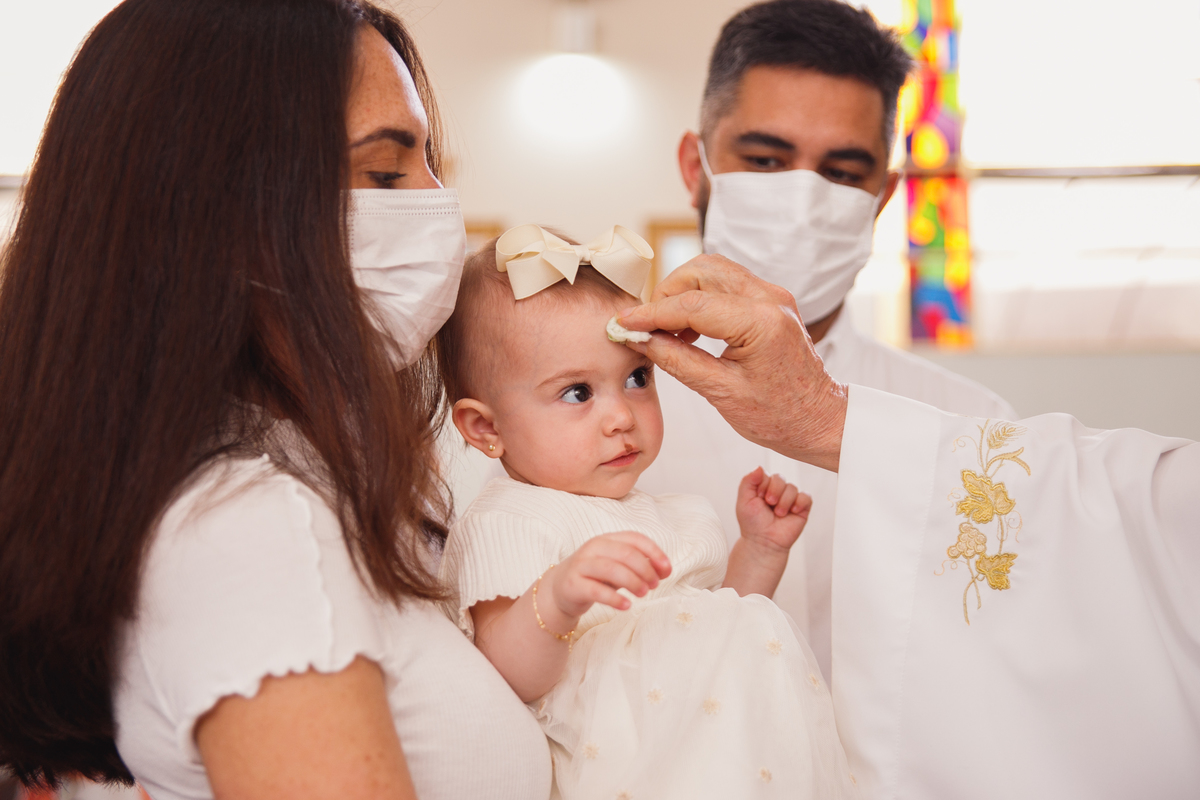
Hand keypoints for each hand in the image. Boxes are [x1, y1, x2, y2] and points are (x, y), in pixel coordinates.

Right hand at [543, 531, 672, 621]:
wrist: (559, 591)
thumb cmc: (595, 578)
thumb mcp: (618, 568)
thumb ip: (639, 566)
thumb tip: (665, 570)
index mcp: (607, 539)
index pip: (635, 538)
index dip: (654, 552)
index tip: (667, 570)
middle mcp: (593, 548)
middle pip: (625, 553)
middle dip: (645, 569)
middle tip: (654, 585)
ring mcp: (581, 565)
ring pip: (611, 569)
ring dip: (632, 581)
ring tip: (643, 594)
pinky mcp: (573, 585)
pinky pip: (596, 590)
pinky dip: (614, 598)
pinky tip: (626, 606)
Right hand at [616, 254, 846, 471]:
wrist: (819, 420)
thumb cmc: (779, 415)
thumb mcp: (720, 393)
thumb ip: (676, 360)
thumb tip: (639, 339)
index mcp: (761, 323)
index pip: (692, 304)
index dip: (651, 313)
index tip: (623, 323)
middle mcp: (770, 299)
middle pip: (701, 271)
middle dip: (667, 295)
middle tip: (647, 328)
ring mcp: (773, 296)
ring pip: (713, 272)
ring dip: (683, 294)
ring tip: (667, 332)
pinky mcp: (771, 301)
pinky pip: (726, 284)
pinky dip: (700, 299)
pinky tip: (689, 331)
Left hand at [736, 467, 811, 554]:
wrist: (764, 542)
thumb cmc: (752, 523)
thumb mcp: (744, 500)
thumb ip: (748, 481)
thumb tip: (759, 466)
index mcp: (763, 487)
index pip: (767, 474)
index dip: (763, 485)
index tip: (758, 498)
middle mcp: (778, 490)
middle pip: (780, 477)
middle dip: (774, 491)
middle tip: (769, 504)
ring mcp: (790, 499)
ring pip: (792, 487)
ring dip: (784, 501)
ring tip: (779, 514)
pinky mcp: (802, 508)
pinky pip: (806, 496)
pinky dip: (799, 503)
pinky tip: (792, 512)